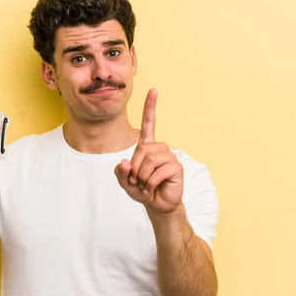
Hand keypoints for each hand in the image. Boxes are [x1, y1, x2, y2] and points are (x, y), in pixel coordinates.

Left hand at [115, 89, 183, 214]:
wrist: (157, 205)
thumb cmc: (142, 190)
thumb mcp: (124, 182)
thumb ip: (120, 172)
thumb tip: (124, 162)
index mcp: (147, 147)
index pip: (149, 124)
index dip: (150, 107)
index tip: (153, 90)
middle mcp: (160, 148)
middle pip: (142, 149)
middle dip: (135, 168)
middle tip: (136, 180)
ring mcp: (169, 157)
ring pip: (150, 160)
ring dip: (142, 176)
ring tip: (145, 184)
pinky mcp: (176, 167)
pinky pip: (159, 171)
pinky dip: (151, 182)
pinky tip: (153, 187)